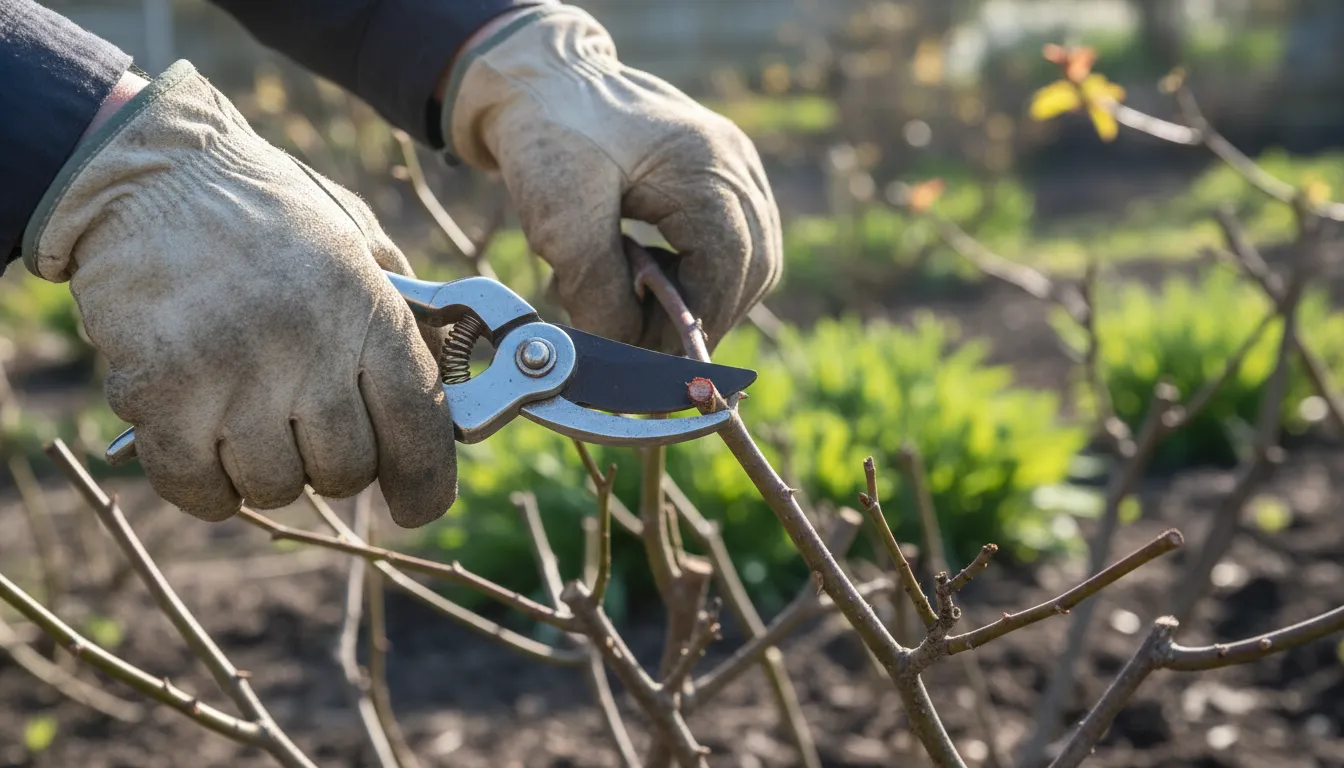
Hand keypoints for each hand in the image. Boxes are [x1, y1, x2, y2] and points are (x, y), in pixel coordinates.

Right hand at [24, 61, 456, 526]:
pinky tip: (205, 448)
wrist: (151, 172)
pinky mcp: (159, 395)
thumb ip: (401, 317)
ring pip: (275, 486)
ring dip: (268, 471)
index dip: (425, 482)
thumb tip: (444, 400)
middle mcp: (306, 347)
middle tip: (309, 430)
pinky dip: (207, 487)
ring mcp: (230, 375)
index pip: (418, 426)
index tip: (417, 505)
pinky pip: (199, 489)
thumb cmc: (266, 214)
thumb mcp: (358, 242)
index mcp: (366, 308)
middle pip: (346, 470)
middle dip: (336, 465)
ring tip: (250, 420)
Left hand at [442, 5, 782, 351]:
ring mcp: (733, 163)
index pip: (730, 266)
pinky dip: (699, 273)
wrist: (537, 79)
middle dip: (705, 316)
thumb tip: (629, 354)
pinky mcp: (718, 172)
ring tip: (647, 310)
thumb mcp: (561, 219)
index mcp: (706, 163)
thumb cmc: (547, 137)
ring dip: (705, 297)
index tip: (654, 360)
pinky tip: (652, 277)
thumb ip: (599, 291)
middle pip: (754, 266)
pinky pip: (733, 239)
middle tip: (654, 348)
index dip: (696, 323)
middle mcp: (734, 160)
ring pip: (751, 257)